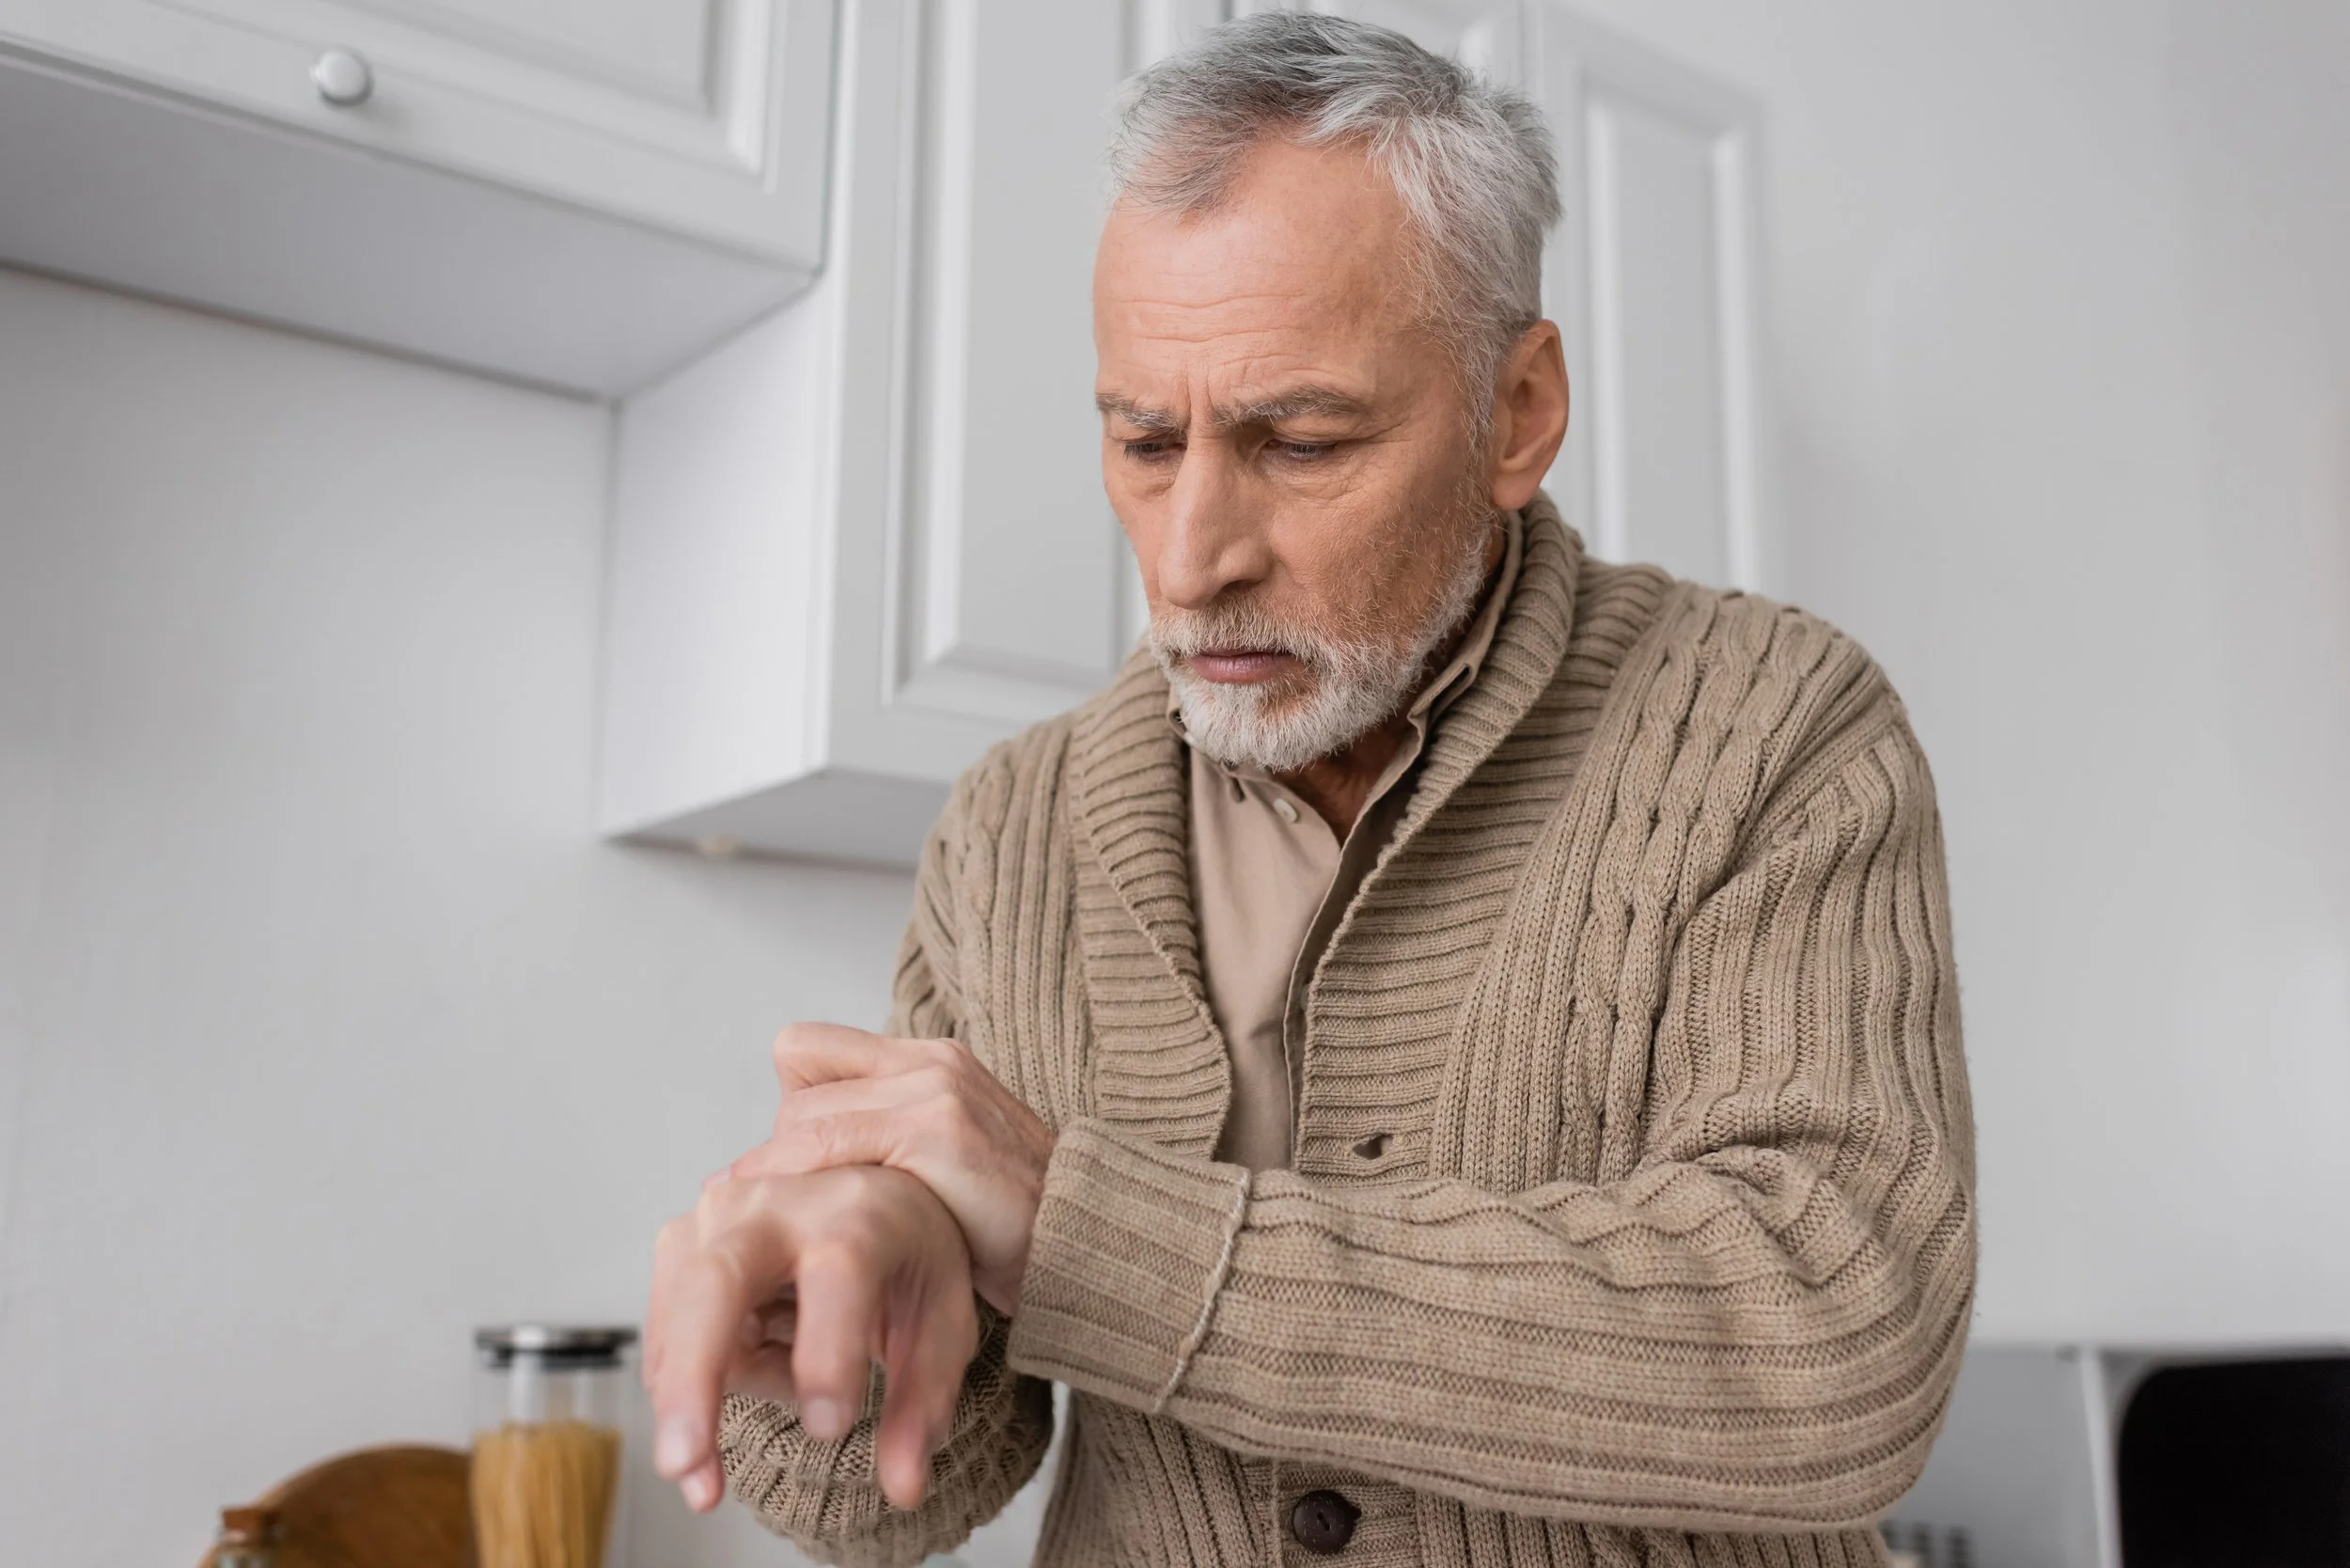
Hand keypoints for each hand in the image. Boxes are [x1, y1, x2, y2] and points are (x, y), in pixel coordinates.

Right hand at [643, 1165, 978, 1513]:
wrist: (871, 1200)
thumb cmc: (906, 1260)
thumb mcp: (939, 1328)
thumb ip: (922, 1406)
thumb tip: (904, 1486)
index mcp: (863, 1215)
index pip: (840, 1272)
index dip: (828, 1352)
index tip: (830, 1427)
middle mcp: (782, 1204)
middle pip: (718, 1280)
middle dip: (693, 1376)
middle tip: (685, 1462)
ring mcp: (721, 1217)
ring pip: (676, 1313)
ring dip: (691, 1399)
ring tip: (736, 1440)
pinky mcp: (683, 1242)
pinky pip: (666, 1330)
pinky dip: (691, 1380)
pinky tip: (746, 1377)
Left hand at [728, 1023, 1054, 1315]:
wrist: (1091, 1240)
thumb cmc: (1010, 1221)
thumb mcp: (946, 1160)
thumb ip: (885, 1140)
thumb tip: (788, 1170)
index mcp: (930, 1060)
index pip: (802, 1049)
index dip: (788, 1108)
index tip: (796, 1168)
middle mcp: (930, 1061)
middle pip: (797, 1092)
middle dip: (781, 1157)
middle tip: (789, 1212)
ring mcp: (936, 1091)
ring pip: (805, 1120)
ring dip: (782, 1180)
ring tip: (789, 1227)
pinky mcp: (940, 1130)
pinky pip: (833, 1145)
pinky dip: (806, 1186)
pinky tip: (816, 1229)